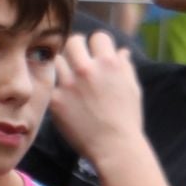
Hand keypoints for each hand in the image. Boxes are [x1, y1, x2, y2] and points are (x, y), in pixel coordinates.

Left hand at [50, 31, 144, 166]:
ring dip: (64, 67)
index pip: (98, 37)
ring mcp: (69, 84)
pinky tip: (65, 99)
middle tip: (78, 61)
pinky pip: (52, 85)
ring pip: (58, 60)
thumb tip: (122, 51)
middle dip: (77, 49)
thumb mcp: (133, 89)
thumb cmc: (127, 119)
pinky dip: (58, 90)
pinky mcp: (56, 100)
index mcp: (109, 63)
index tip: (97, 54)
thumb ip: (125, 67)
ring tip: (69, 79)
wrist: (114, 148)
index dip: (98, 45)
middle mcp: (87, 69)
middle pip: (73, 41)